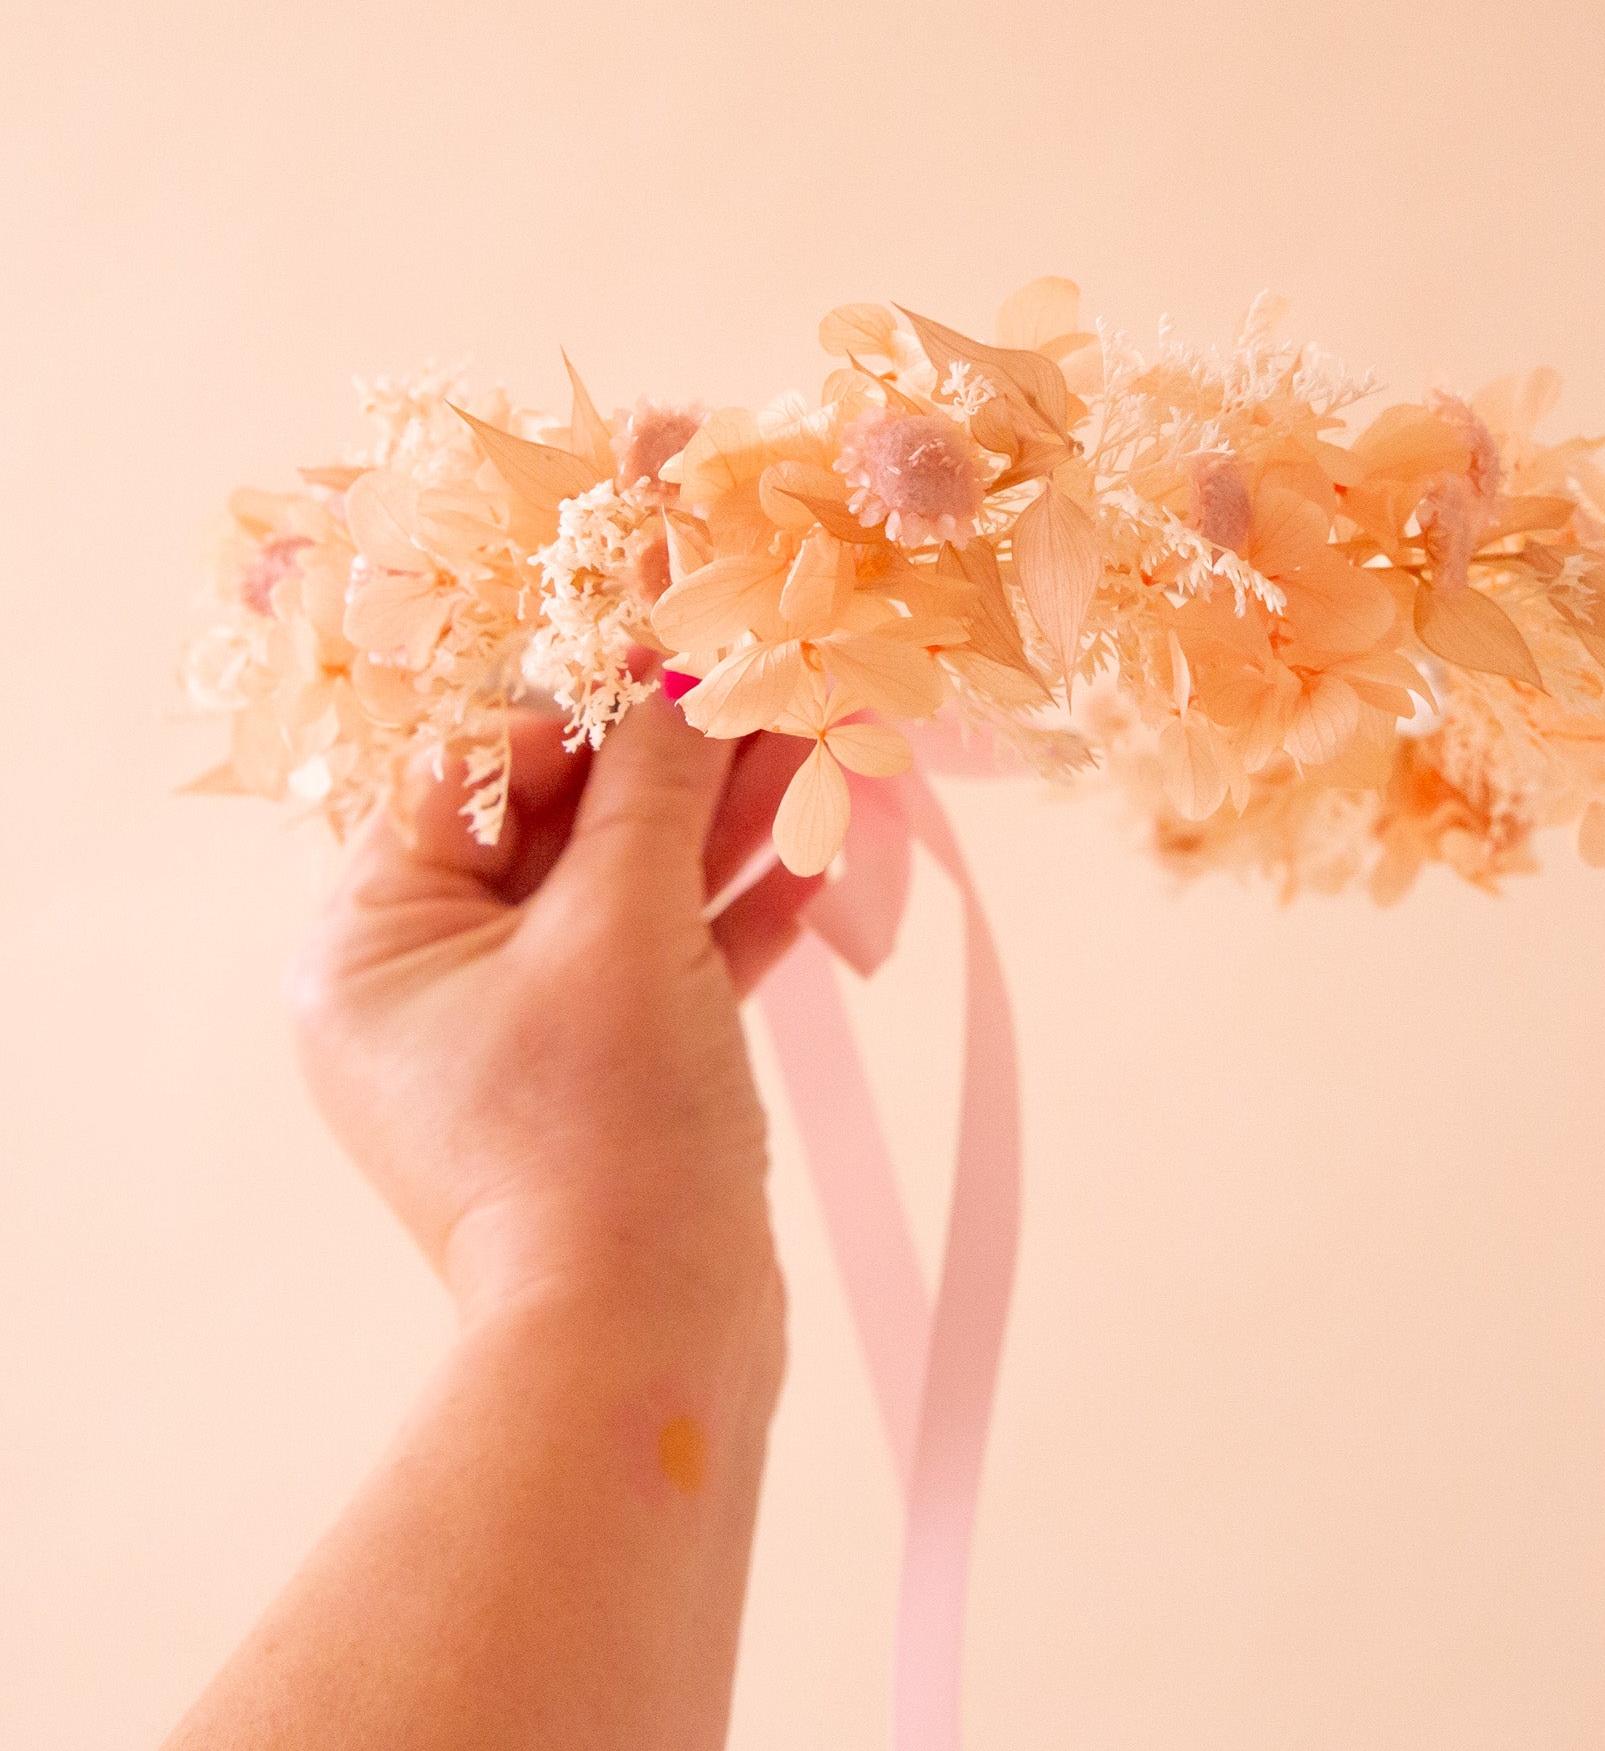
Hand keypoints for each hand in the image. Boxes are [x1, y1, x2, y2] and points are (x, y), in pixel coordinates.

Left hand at [287, 688, 816, 1332]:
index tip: (683, 667)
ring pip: (623, 897)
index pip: (471, 775)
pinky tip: (811, 870)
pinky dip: (728, 922)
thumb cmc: (602, 1130)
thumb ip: (654, 785)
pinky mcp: (599, 1081)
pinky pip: (659, 971)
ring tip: (822, 758)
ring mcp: (517, 1039)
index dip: (579, 713)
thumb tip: (684, 670)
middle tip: (774, 697)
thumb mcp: (624, 928)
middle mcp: (427, 987)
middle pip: (559, 828)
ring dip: (721, 829)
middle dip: (676, 766)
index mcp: (374, 944)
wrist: (646, 1346)